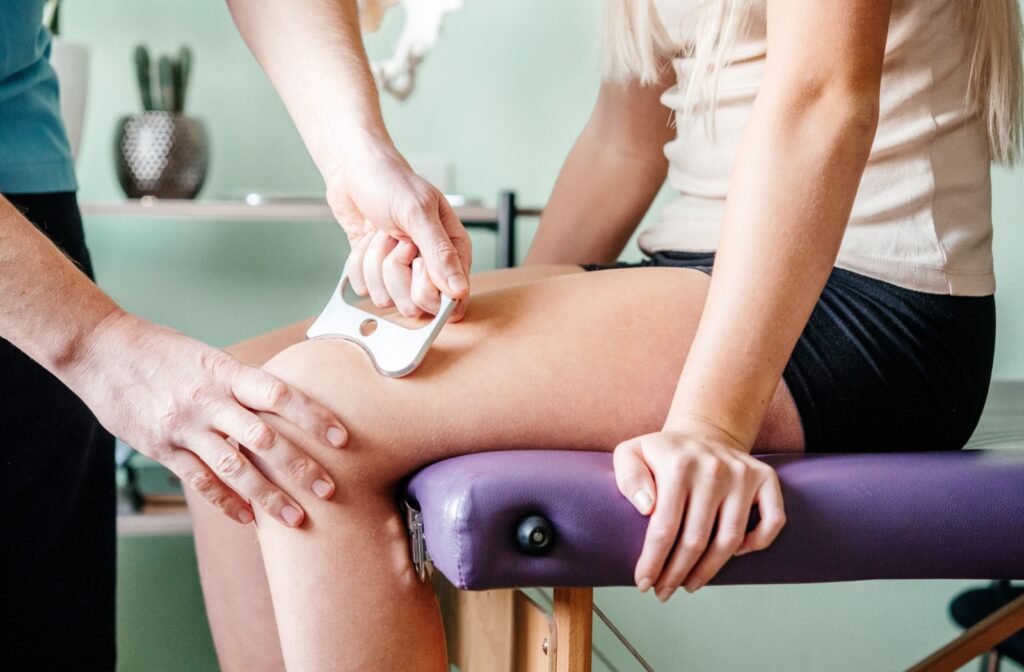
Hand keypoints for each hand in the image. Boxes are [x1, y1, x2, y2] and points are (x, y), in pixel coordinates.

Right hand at [66, 311, 348, 526]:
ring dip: (267, 496)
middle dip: (299, 467)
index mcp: (226, 372)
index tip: (342, 437)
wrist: (101, 350)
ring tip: (296, 519)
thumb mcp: (208, 356)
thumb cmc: (162, 350)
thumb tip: (282, 400)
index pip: (279, 395)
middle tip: (329, 490)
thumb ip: (241, 382)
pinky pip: (199, 481)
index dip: (313, 416)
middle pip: (263, 439)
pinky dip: (225, 502)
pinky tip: (248, 519)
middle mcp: (209, 400)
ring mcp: (184, 427)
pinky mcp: (162, 448)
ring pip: (234, 468)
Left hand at [326, 146, 471, 319]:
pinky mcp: (377, 274)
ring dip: (374, 262)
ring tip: (380, 233)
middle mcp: (430, 266)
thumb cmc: (390, 182)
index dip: (429, 286)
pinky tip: (367, 239)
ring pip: (387, 297)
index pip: (452, 297)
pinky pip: (366, 289)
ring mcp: (402, 272)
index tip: (416, 261)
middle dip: (396, 271)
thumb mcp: (417, 213)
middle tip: (396, 240)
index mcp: (453, 250)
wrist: (352, 170)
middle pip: (417, 304)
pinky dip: (359, 263)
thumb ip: (439, 253)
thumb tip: (459, 290)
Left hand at [613, 420, 785, 600]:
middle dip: (676, 574)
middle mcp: (714, 469)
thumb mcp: (630, 454)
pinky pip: (772, 521)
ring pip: (730, 539)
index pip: (665, 527)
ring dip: (709, 571)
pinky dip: (757, 543)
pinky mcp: (765, 478)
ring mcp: (743, 474)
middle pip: (696, 540)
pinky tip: (733, 554)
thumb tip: (646, 507)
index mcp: (678, 465)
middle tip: (664, 592)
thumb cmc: (663, 453)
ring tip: (689, 584)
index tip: (644, 583)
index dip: (654, 562)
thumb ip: (628, 478)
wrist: (703, 432)